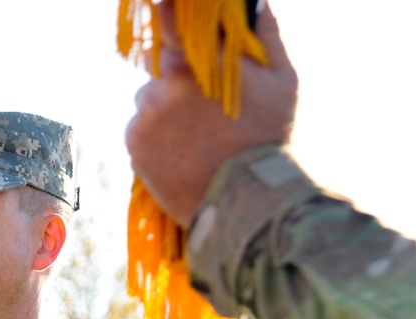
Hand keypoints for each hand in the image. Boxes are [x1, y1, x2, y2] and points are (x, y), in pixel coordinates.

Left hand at [124, 2, 297, 226]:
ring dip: (163, 114)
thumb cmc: (269, 138)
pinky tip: (182, 155)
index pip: (168, 22)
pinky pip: (139, 134)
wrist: (245, 202)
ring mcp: (144, 119)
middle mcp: (162, 85)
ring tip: (194, 140)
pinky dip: (154, 141)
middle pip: (160, 70)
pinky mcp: (135, 149)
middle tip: (202, 110)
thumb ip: (264, 35)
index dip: (168, 17)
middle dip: (176, 82)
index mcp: (194, 60)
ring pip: (148, 104)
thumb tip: (256, 3)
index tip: (163, 9)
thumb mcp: (280, 79)